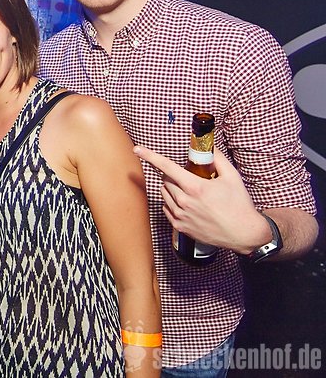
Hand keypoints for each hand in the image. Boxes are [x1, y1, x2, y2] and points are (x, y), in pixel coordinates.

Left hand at [134, 145, 269, 253]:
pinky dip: (172, 202)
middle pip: (166, 180)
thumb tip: (209, 147)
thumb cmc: (239, 205)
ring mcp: (180, 216)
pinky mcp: (180, 227)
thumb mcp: (232, 177)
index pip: (167, 167)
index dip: (150, 156)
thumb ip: (218, 159)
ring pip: (164, 194)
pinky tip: (186, 203)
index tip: (137, 149)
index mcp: (195, 187)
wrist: (243, 233)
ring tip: (189, 191)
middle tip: (189, 177)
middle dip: (173, 175)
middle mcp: (184, 201)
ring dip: (171, 188)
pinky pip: (167, 208)